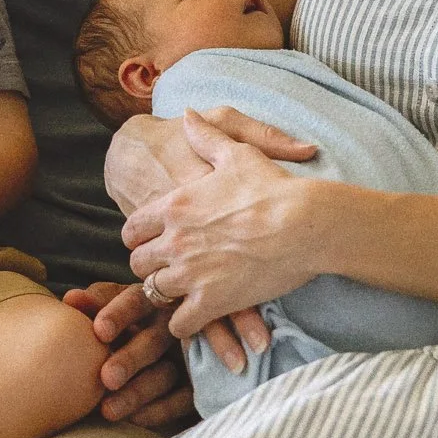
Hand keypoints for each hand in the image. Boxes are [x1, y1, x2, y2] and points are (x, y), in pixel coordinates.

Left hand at [60, 282, 195, 430]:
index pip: (135, 300)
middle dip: (130, 359)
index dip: (118, 314)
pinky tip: (134, 419)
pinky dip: (159, 411)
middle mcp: (171, 324)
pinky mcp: (196, 384)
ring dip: (137, 392)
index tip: (99, 331)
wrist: (150, 352)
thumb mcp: (108, 308)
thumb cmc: (121, 323)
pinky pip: (182, 400)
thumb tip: (72, 300)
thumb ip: (92, 304)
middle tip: (107, 378)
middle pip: (153, 340)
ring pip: (165, 374)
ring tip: (108, 410)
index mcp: (148, 300)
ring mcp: (186, 355)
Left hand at [124, 110, 326, 339]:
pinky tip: (194, 318)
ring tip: (182, 293)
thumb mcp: (236, 151)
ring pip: (154, 293)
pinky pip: (179, 324)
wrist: (305, 224)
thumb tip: (186, 114)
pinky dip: (183, 324)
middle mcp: (174, 241)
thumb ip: (205, 135)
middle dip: (150, 267)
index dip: (141, 237)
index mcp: (174, 206)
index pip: (132, 229)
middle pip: (137, 264)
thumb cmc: (273, 186)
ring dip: (165, 294)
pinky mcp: (211, 302)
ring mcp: (190, 273)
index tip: (154, 241)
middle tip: (167, 269)